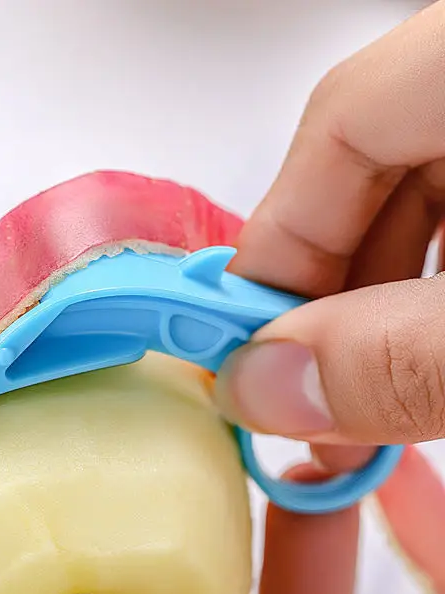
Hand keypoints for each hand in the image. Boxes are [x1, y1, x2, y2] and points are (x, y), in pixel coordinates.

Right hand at [214, 1, 444, 449]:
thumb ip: (402, 357)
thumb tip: (264, 389)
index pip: (347, 119)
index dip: (281, 242)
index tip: (249, 350)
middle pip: (381, 161)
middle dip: (334, 291)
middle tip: (315, 394)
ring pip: (432, 191)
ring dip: (388, 300)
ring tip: (377, 392)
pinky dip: (440, 291)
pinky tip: (433, 352)